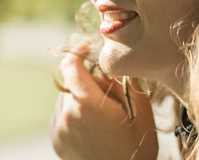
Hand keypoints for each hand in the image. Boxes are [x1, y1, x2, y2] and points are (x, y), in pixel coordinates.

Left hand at [50, 45, 158, 159]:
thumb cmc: (136, 150)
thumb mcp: (142, 113)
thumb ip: (128, 83)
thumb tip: (116, 65)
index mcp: (88, 103)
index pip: (71, 64)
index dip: (79, 52)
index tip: (89, 49)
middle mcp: (68, 113)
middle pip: (71, 81)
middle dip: (88, 80)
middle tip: (109, 94)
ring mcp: (59, 128)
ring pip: (66, 97)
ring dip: (80, 96)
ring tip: (101, 114)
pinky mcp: (56, 139)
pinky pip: (61, 114)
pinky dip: (73, 112)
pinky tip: (91, 126)